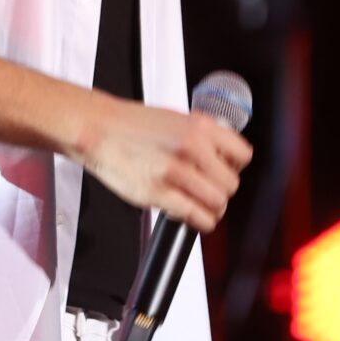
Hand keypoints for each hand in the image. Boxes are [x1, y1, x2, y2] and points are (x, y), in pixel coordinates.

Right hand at [80, 97, 250, 229]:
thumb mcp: (176, 118)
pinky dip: (199, 221)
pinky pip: (195, 216)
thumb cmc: (131, 124)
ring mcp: (175, 172)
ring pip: (217, 203)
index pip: (242, 155)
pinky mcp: (158, 193)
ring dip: (211, 208)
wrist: (97, 128)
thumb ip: (202, 137)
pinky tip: (193, 216)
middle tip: (207, 189)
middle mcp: (192, 148)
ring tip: (199, 204)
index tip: (224, 170)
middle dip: (220, 190)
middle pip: (230, 184)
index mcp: (199, 127)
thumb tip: (222, 157)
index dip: (234, 166)